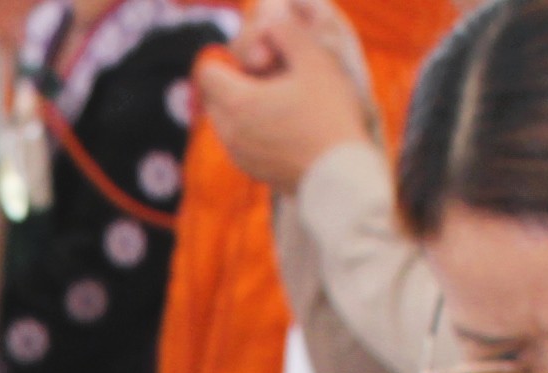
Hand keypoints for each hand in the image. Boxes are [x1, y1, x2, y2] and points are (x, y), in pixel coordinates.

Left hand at [194, 0, 380, 194]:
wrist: (341, 175)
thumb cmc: (329, 114)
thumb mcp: (314, 60)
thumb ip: (287, 33)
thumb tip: (270, 22)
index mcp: (236, 102)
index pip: (206, 72)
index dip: (227, 59)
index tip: (256, 60)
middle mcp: (228, 132)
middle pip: (213, 96)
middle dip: (233, 82)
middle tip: (270, 79)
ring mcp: (238, 155)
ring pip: (225, 121)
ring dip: (242, 108)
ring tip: (280, 103)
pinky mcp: (252, 171)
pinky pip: (239, 142)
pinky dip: (251, 130)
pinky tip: (284, 127)